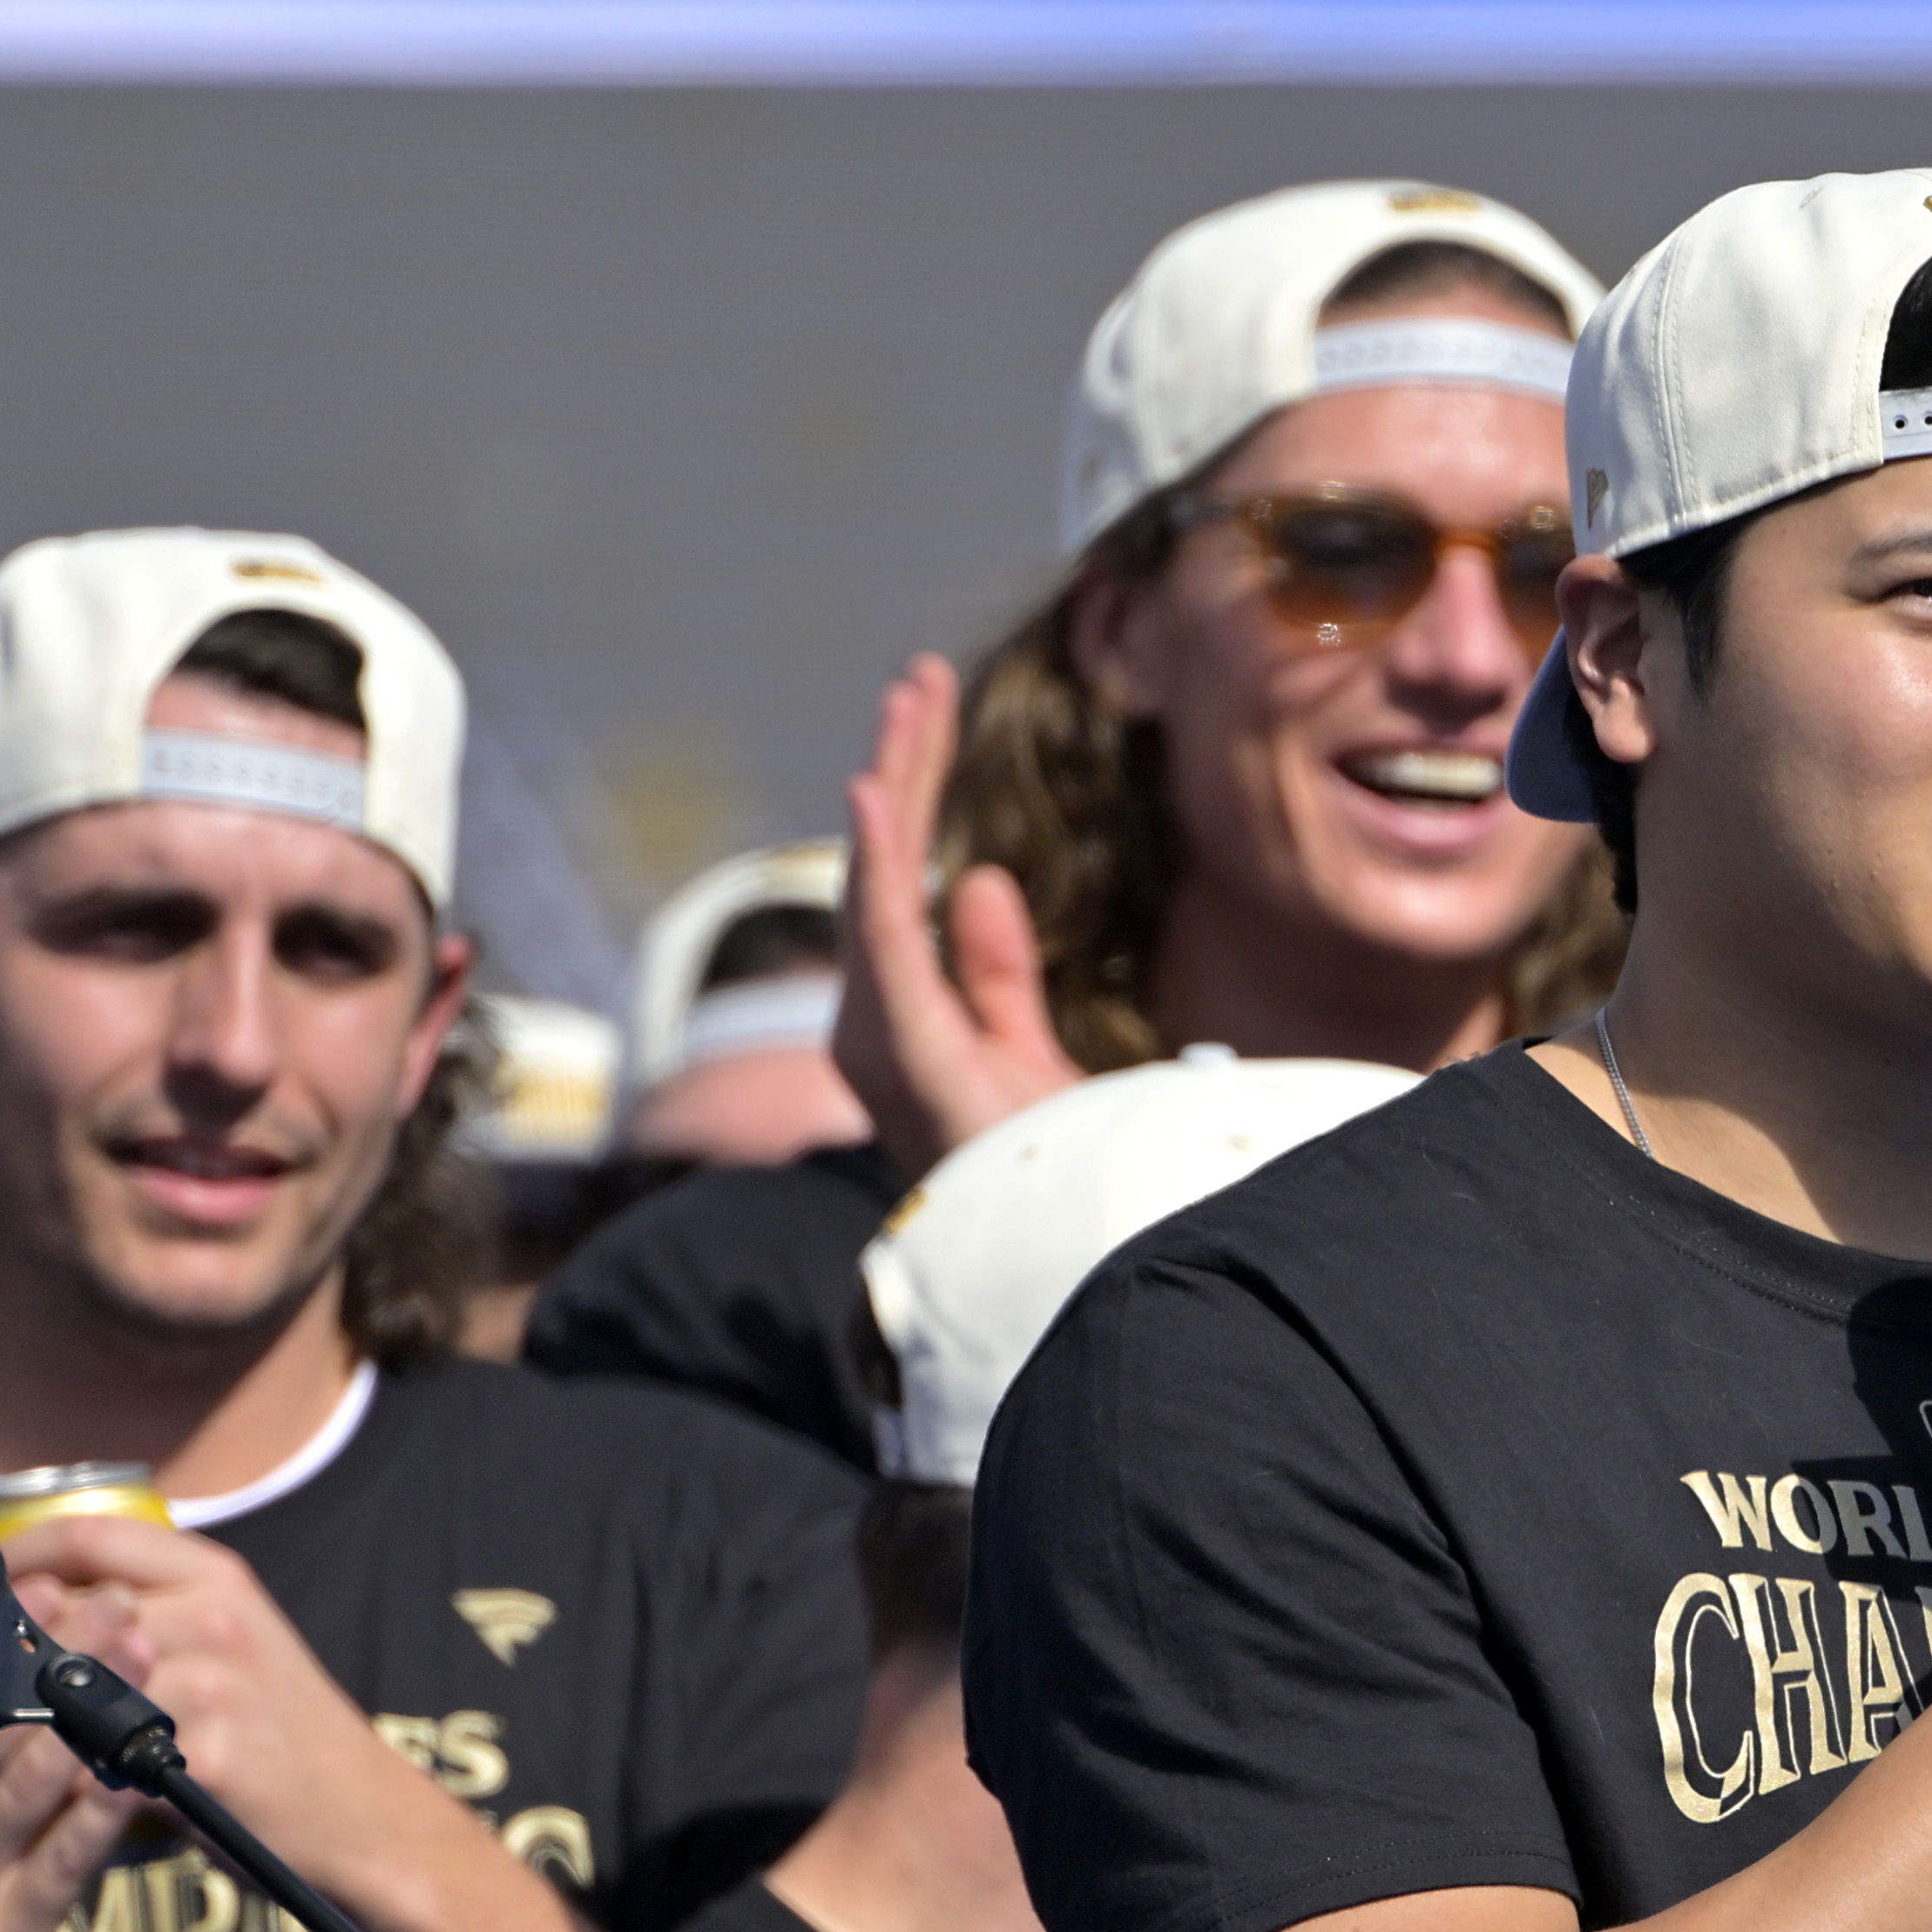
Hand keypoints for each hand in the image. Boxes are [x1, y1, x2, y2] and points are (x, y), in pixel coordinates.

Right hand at [834, 653, 1086, 1168]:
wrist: (1056, 1252)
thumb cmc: (1035, 1172)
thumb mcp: (1024, 1048)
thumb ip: (994, 968)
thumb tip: (974, 874)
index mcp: (901, 1016)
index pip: (903, 881)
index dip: (916, 793)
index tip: (932, 711)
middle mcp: (875, 1021)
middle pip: (885, 868)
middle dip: (905, 767)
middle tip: (922, 679)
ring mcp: (884, 1036)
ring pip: (881, 884)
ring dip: (897, 787)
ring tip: (910, 702)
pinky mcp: (907, 1050)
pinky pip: (884, 942)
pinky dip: (880, 862)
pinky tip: (879, 792)